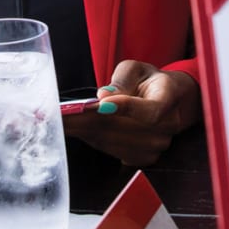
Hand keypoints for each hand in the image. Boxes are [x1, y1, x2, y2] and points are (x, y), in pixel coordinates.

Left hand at [65, 60, 199, 167]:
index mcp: (168, 97)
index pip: (151, 110)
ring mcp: (155, 147)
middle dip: (87, 120)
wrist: (165, 101)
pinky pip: (109, 151)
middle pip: (123, 129)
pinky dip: (89, 139)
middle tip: (59, 114)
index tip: (101, 104)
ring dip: (82, 131)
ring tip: (61, 121)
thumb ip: (122, 79)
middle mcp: (167, 126)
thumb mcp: (136, 69)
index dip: (126, 108)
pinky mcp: (141, 159)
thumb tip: (103, 96)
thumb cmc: (147, 81)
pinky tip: (74, 129)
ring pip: (111, 141)